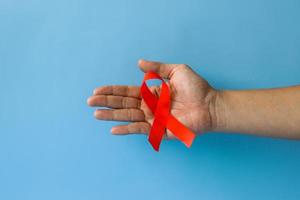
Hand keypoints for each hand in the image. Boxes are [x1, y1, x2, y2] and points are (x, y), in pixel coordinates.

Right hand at [87, 59, 216, 138]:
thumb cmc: (196, 87)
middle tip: (90, 101)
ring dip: (112, 115)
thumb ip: (158, 67)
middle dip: (107, 102)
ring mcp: (153, 118)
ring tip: (96, 114)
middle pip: (124, 104)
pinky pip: (141, 129)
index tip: (98, 90)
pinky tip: (114, 129)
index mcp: (152, 92)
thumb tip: (139, 63)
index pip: (127, 92)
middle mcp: (150, 105)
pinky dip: (128, 129)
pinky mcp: (160, 129)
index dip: (113, 91)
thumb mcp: (176, 71)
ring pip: (128, 116)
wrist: (210, 104)